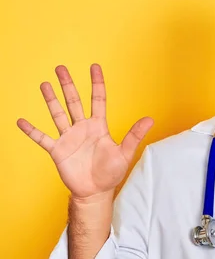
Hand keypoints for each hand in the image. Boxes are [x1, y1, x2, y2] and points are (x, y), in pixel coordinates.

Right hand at [17, 64, 153, 199]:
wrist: (96, 192)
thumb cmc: (111, 173)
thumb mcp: (125, 153)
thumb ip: (134, 135)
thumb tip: (150, 119)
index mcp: (99, 126)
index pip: (98, 100)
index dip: (96, 84)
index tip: (94, 67)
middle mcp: (82, 128)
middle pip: (74, 102)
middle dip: (67, 85)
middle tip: (61, 67)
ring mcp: (68, 138)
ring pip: (58, 114)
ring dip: (51, 100)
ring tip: (44, 84)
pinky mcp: (58, 150)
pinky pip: (42, 138)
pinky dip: (31, 130)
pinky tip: (21, 121)